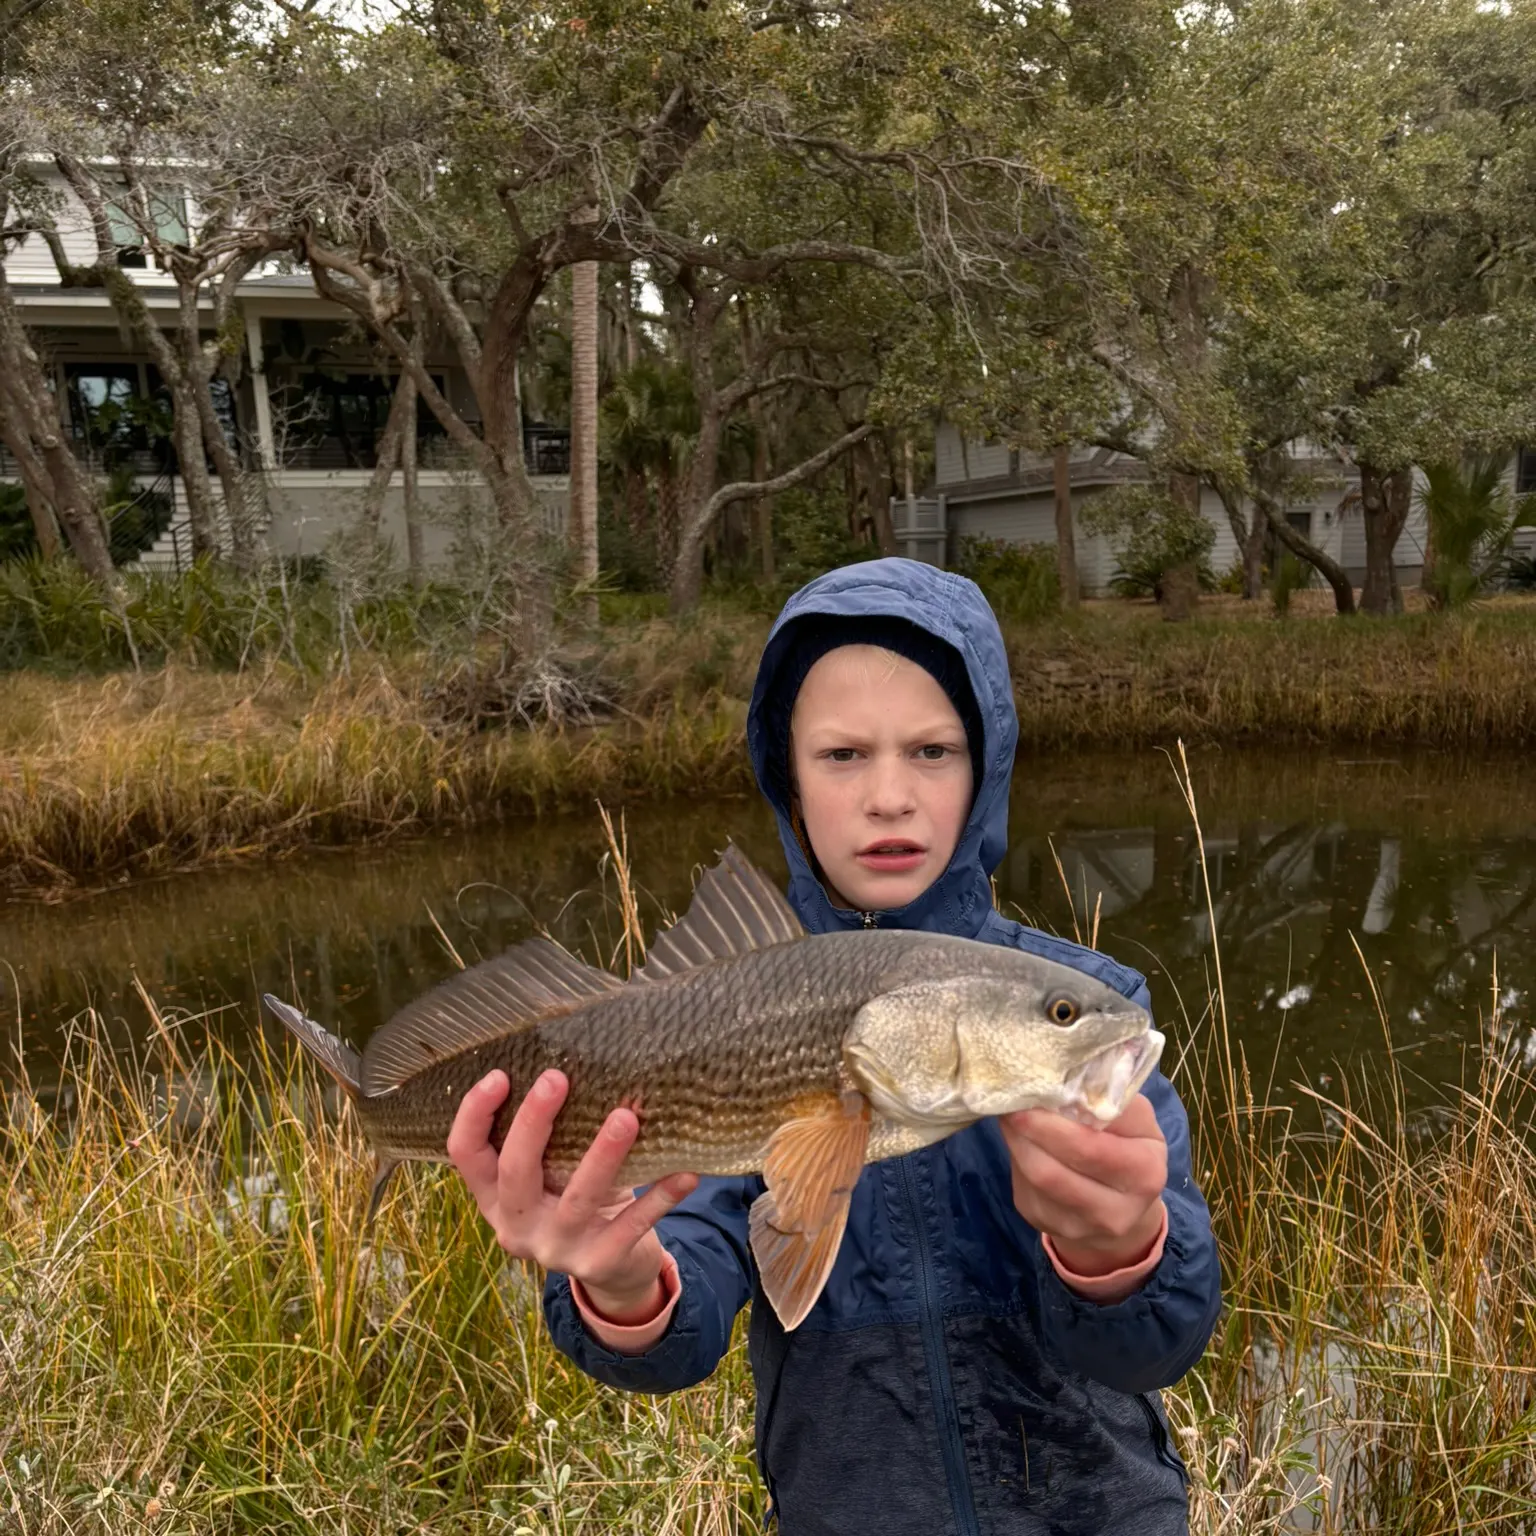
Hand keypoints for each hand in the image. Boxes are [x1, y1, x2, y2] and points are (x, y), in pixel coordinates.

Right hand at [447, 1068, 697, 1323]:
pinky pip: (632, 1225)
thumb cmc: (578, 1199)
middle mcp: (516, 1227)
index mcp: (495, 1199)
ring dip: (602, 1156)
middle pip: (514, 1173)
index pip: (465, 1154)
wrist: (614, 1271)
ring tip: (626, 1117)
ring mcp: (557, 1250)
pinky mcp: (600, 1263)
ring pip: (577, 1199)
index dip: (474, 1114)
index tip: (500, 1074)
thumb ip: (550, 1139)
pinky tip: (685, 1172)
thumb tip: (577, 1062)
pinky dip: (660, 1198)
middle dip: (533, 1123)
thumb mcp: (552, 1174)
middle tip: (556, 1079)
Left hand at [998, 1093, 1166, 1276]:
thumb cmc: (1129, 1145)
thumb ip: (1109, 1097)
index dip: (1053, 1123)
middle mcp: (1116, 1211)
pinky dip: (1017, 1157)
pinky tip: (1020, 1138)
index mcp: (1144, 1174)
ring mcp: (1080, 1226)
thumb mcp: (1135, 1119)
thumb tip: (1066, 1076)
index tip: (1032, 1091)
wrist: (1123, 1202)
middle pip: (1053, 1171)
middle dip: (1028, 1130)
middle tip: (1012, 1100)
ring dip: (1017, 1141)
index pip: (1090, 1148)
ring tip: (1010, 1113)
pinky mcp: (1049, 1225)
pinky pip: (1025, 1188)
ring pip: (1035, 1179)